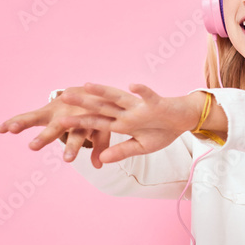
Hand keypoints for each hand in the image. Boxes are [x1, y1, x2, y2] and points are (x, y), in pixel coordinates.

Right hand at [0, 89, 111, 166]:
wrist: (90, 91)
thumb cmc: (99, 115)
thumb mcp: (103, 128)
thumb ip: (101, 146)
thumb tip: (98, 166)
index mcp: (86, 118)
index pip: (79, 135)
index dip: (73, 147)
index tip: (67, 160)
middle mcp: (68, 114)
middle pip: (56, 126)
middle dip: (45, 136)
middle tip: (33, 147)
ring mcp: (55, 111)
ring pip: (38, 118)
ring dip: (24, 123)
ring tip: (11, 129)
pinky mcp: (45, 110)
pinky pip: (28, 117)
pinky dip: (15, 121)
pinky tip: (0, 129)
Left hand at [54, 83, 198, 163]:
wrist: (183, 120)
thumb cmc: (162, 132)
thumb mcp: (141, 146)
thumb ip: (121, 151)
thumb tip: (101, 159)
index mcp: (123, 124)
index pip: (98, 122)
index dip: (80, 122)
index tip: (61, 122)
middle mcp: (127, 113)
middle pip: (102, 107)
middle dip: (84, 103)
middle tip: (64, 97)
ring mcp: (140, 107)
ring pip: (118, 98)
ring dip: (104, 91)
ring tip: (87, 85)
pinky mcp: (156, 103)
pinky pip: (148, 96)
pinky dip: (142, 91)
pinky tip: (133, 85)